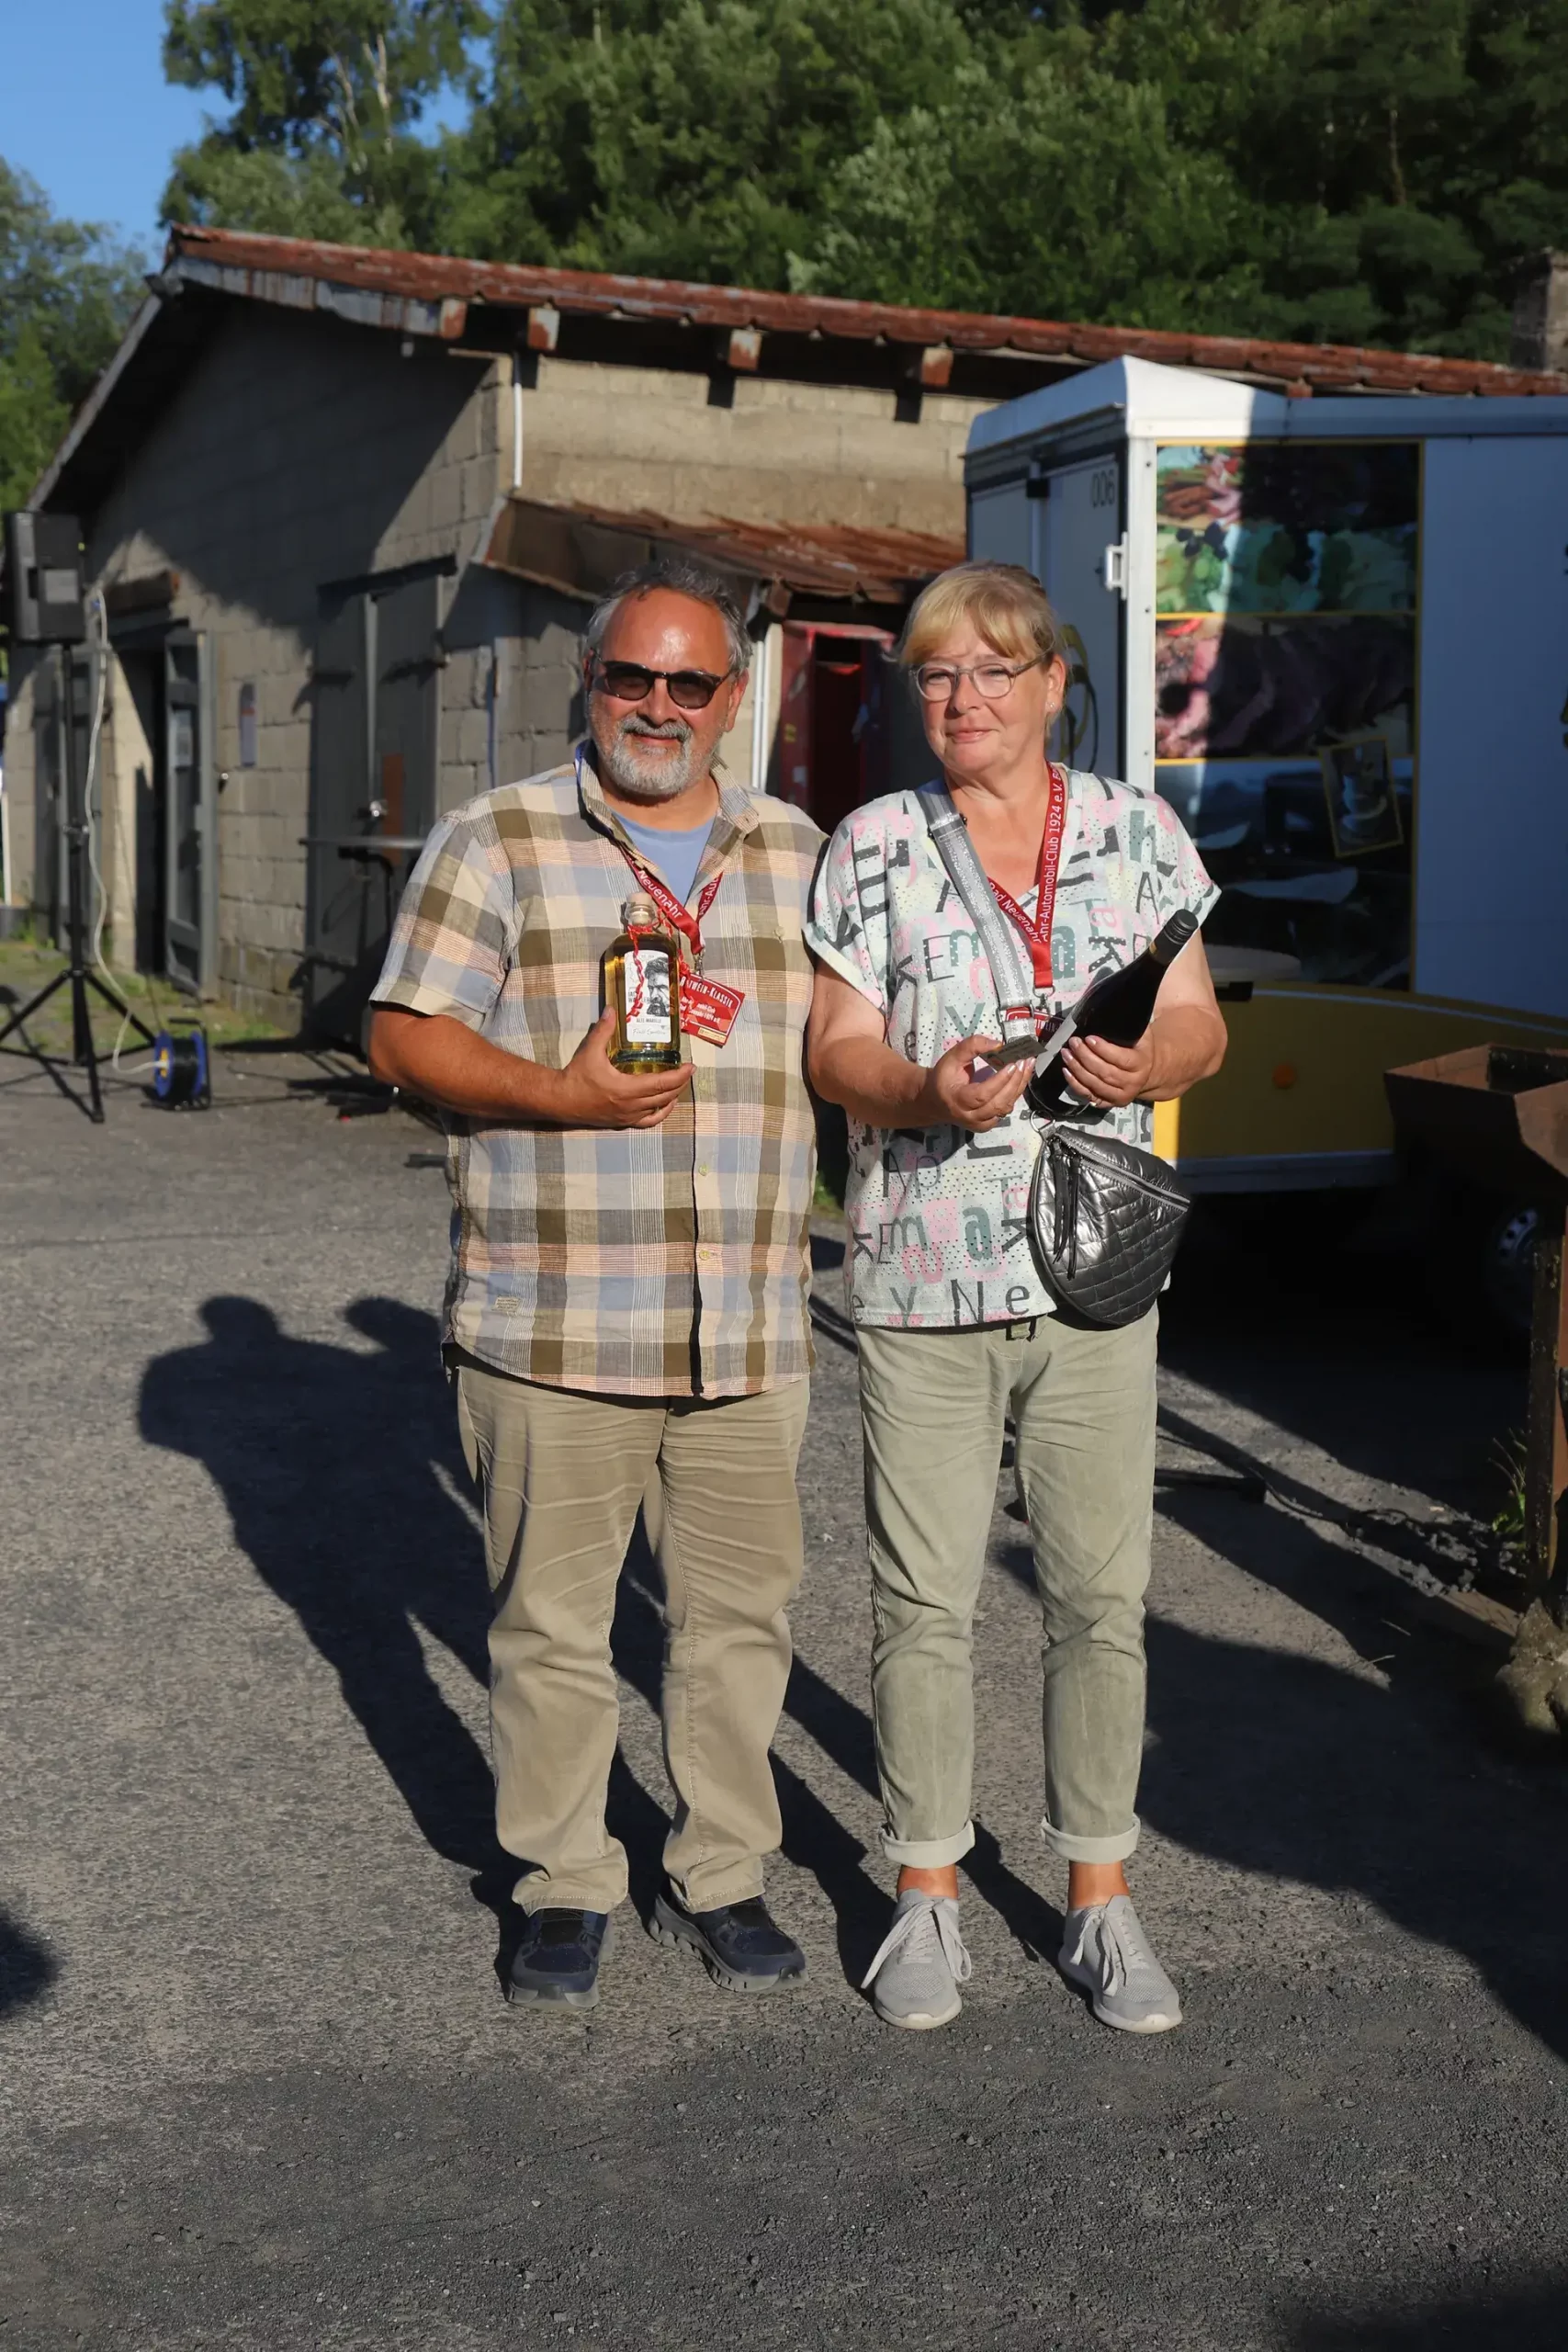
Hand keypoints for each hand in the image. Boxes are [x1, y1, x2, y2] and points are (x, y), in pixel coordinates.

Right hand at [550, 1010, 692, 1128]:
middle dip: (680, 1084)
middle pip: (665, 1096)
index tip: (691, 1066)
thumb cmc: (577, 1076)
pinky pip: (648, 1121)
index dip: (680, 1076)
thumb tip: (612, 1010)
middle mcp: (631, 1105)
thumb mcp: (590, 1050)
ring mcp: (628, 1116)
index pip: (662, 1083)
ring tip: (679, 1084)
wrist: (561, 1100)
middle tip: (688, 1071)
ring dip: (672, 1096)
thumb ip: (603, 1030)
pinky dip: (661, 1113)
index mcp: (627, 1089)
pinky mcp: (623, 1122)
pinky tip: (666, 1105)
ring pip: (659, 1109)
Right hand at [917, 1033, 1032, 1132]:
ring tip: (1027, 1066)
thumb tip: (998, 1044)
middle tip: (1025, 1061)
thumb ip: (972, 1046)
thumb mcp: (952, 1057)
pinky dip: (1015, 1094)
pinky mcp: (988, 1124)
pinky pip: (1006, 1110)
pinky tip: (1021, 1078)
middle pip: (998, 1103)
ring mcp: (980, 1123)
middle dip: (1015, 1082)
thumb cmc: (944, 1077)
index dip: (999, 1081)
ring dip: (1019, 1086)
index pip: (981, 1095)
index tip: (1012, 1064)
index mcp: (957, 1100)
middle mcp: (969, 1116)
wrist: (936, 1101)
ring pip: (1005, 1108)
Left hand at [1062, 1030, 1156, 1108]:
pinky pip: (1089, 1096)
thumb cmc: (1139, 1048)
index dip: (1103, 1049)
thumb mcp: (1142, 1035)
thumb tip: (1111, 1009)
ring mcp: (1121, 1096)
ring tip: (1066, 1054)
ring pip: (1096, 1085)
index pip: (1121, 1058)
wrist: (1148, 1072)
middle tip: (1073, 1043)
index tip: (1089, 1038)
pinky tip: (1066, 1071)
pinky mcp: (1109, 1103)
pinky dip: (1075, 1084)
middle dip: (1086, 1057)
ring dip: (1078, 1069)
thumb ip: (1130, 1026)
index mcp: (1142, 1064)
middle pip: (1106, 1072)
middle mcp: (1133, 1083)